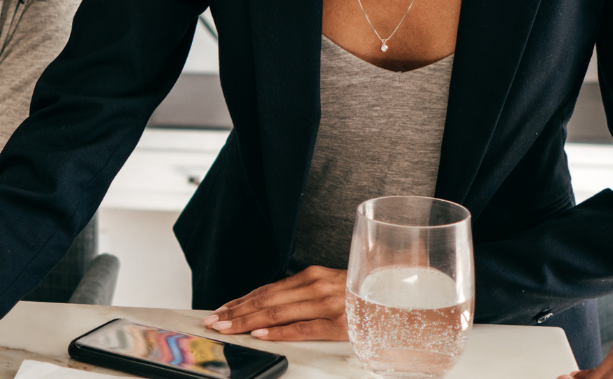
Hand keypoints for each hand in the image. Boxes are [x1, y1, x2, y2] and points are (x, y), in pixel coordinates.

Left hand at [201, 266, 347, 340]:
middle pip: (266, 300)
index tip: (221, 309)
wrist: (398, 297)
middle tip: (213, 321)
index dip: (241, 300)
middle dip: (236, 311)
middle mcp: (316, 286)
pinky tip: (259, 335)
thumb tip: (271, 306)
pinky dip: (277, 332)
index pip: (267, 289)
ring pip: (277, 313)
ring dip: (247, 321)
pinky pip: (301, 328)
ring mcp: (326, 304)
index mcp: (312, 276)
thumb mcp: (330, 287)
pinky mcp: (337, 323)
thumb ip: (303, 293)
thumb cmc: (361, 294)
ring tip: (227, 328)